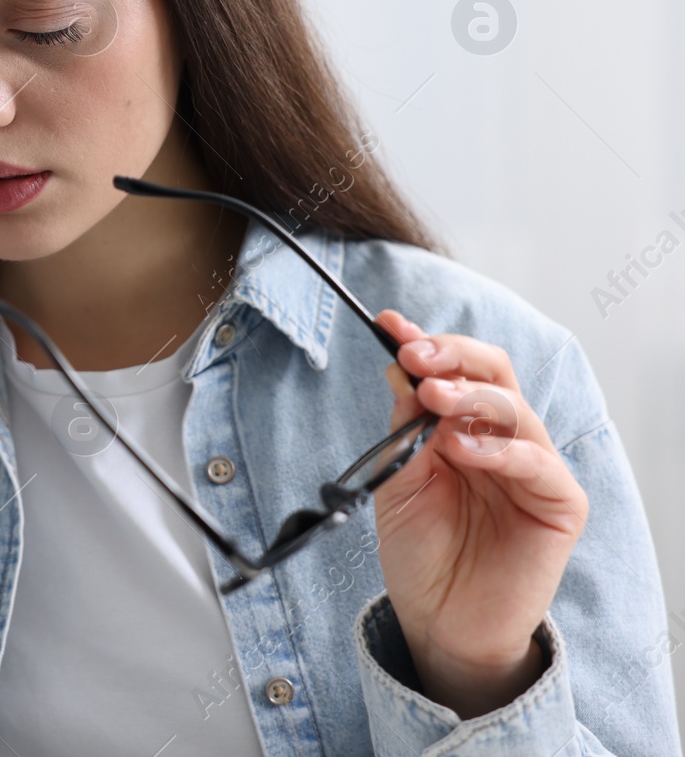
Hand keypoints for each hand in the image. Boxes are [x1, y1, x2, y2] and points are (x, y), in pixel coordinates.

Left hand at [370, 309, 586, 719]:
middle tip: (416, 355)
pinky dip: (502, 450)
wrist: (440, 622)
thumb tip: (398, 368)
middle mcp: (499, 438)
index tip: (388, 325)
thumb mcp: (396, 481)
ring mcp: (532, 467)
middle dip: (453, 357)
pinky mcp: (558, 504)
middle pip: (492, 374)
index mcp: (459, 427)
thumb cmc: (421, 552)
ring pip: (516, 410)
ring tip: (434, 400)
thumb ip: (402, 430)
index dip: (424, 344)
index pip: (451, 371)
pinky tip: (465, 450)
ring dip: (472, 397)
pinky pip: (539, 464)